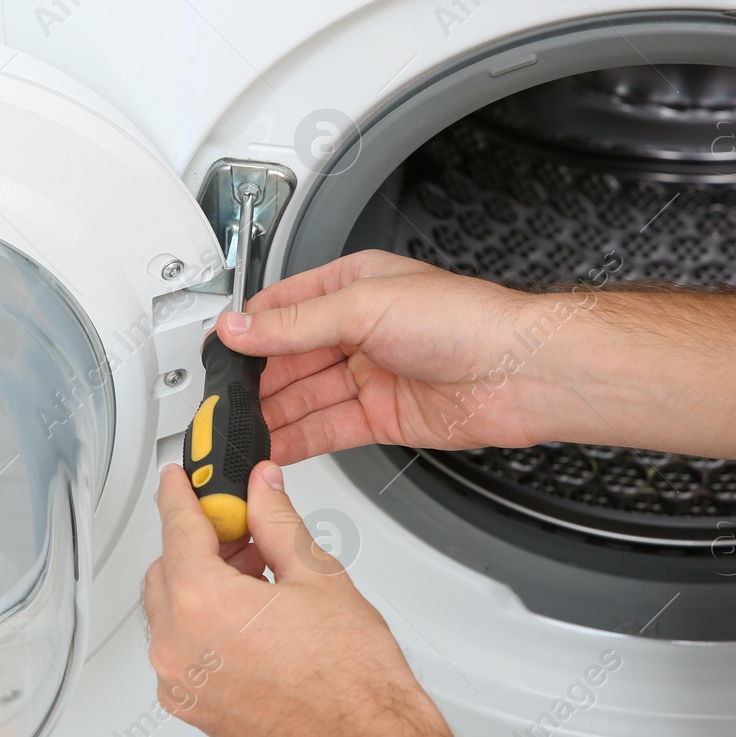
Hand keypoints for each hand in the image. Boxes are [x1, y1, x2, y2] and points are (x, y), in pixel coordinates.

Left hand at [144, 463, 543, 736]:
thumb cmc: (352, 683)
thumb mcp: (316, 575)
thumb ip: (276, 520)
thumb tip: (262, 489)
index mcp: (200, 603)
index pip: (176, 526)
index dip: (180, 492)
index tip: (180, 478)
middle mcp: (178, 647)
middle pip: (166, 569)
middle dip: (199, 542)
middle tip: (243, 527)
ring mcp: (182, 685)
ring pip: (171, 612)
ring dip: (200, 584)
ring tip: (258, 573)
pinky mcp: (195, 710)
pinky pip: (183, 651)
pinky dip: (203, 625)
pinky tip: (249, 617)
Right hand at [220, 249, 735, 473]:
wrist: (521, 373)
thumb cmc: (466, 321)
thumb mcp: (364, 306)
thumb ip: (293, 325)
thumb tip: (239, 328)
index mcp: (352, 287)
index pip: (281, 308)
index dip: (247, 329)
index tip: (214, 351)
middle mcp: (358, 330)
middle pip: (288, 358)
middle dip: (254, 380)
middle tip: (218, 401)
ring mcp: (369, 376)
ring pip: (303, 397)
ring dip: (270, 415)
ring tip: (235, 432)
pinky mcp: (380, 418)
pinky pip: (325, 430)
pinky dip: (296, 441)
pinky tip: (271, 449)